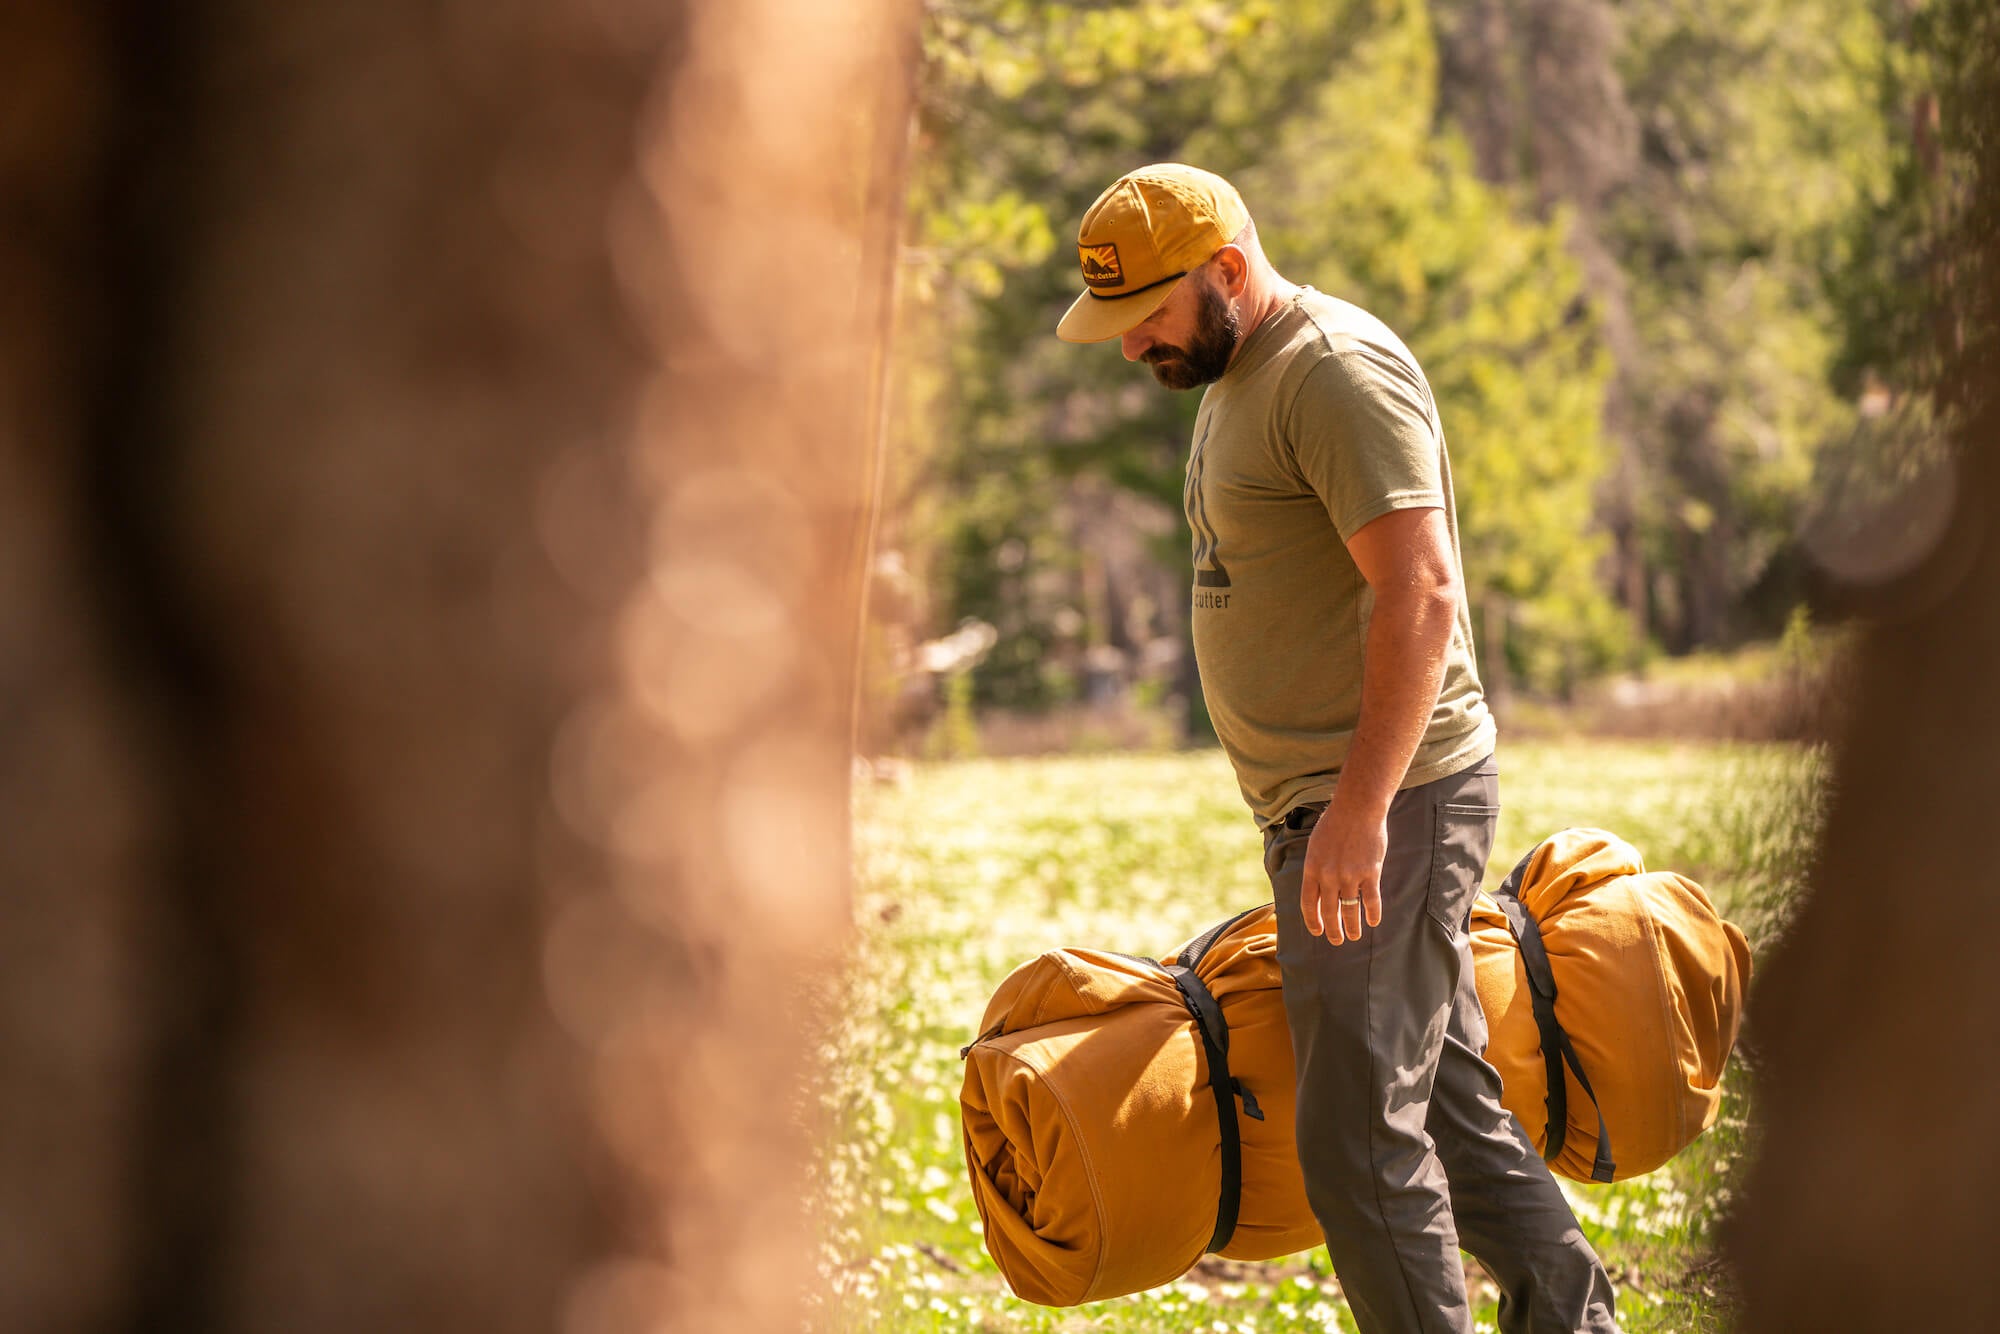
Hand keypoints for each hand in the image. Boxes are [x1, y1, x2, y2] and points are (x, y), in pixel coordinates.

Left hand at [1299, 798, 1386, 944]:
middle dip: (1332, 930)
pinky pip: (1371, 900)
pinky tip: (1373, 922)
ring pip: (1350, 910)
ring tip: (1355, 936)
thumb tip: (1319, 888)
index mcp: (1312, 868)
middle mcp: (1329, 876)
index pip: (1309, 903)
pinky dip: (1372, 914)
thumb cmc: (1335, 823)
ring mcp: (1350, 876)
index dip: (1313, 920)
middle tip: (1336, 940)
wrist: (1357, 808)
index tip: (1317, 931)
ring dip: (1352, 927)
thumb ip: (1317, 868)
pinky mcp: (1370, 873)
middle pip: (1329, 911)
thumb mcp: (1316, 845)